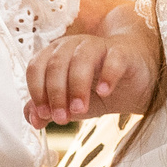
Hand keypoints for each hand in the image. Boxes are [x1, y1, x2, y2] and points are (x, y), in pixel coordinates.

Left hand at [25, 28, 158, 125]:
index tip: (45, 115)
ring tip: (80, 111)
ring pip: (81, 59)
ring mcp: (98, 47)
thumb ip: (48, 110)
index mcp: (54, 55)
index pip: (36, 67)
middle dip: (56, 93)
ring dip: (77, 86)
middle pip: (56, 64)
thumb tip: (33, 119)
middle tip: (62, 119)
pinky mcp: (122, 52)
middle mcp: (73, 46)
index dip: (37, 91)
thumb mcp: (68, 103)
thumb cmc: (96, 88)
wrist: (132, 81)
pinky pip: (113, 58)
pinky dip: (107, 75)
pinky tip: (104, 92)